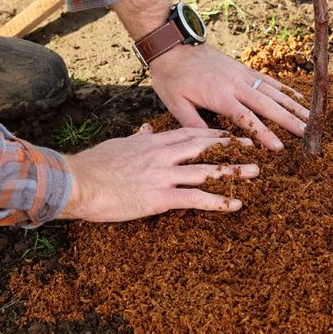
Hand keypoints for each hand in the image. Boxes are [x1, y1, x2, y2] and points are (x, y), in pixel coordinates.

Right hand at [58, 124, 256, 221]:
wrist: (78, 181)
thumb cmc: (93, 165)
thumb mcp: (119, 145)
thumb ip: (136, 138)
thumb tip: (143, 129)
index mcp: (152, 141)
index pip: (189, 133)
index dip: (212, 134)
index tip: (229, 133)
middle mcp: (162, 155)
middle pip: (204, 147)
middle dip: (230, 146)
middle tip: (252, 146)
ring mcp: (163, 175)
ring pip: (206, 170)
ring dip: (233, 171)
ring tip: (254, 172)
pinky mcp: (160, 197)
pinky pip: (195, 199)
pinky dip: (218, 201)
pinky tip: (235, 204)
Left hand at [148, 44, 308, 150]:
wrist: (172, 46)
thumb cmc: (171, 78)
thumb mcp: (175, 104)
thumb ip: (194, 124)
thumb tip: (212, 144)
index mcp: (220, 95)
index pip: (246, 118)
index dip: (264, 133)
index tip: (280, 147)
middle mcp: (236, 84)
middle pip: (268, 104)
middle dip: (289, 120)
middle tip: (307, 133)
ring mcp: (242, 74)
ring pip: (273, 91)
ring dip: (293, 105)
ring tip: (311, 118)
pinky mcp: (243, 68)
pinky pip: (269, 80)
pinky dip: (285, 90)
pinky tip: (299, 99)